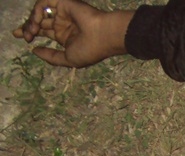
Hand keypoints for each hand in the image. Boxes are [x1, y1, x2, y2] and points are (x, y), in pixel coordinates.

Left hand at [13, 0, 132, 67]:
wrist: (103, 36)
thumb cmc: (90, 50)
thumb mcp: (69, 59)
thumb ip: (51, 57)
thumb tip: (34, 51)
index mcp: (65, 36)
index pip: (43, 31)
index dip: (30, 32)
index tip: (20, 37)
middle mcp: (62, 23)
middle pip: (39, 21)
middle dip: (28, 27)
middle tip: (23, 36)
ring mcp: (62, 12)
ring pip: (39, 12)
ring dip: (32, 22)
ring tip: (31, 32)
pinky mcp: (63, 2)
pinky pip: (43, 3)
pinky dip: (37, 12)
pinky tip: (38, 22)